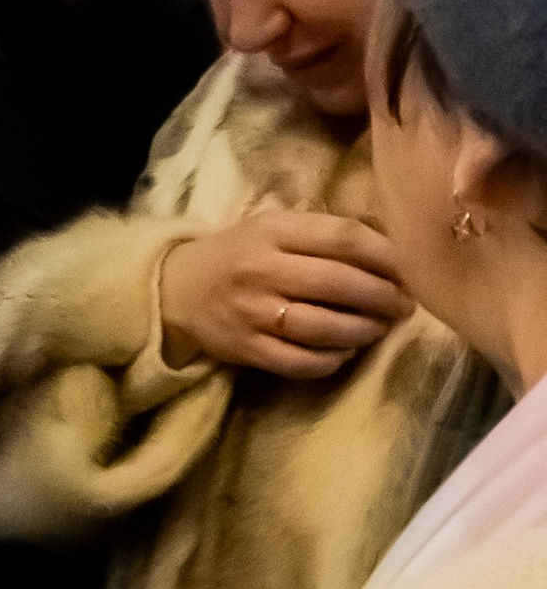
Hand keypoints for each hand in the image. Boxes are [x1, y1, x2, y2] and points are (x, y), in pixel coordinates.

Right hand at [156, 209, 409, 379]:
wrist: (177, 288)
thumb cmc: (239, 254)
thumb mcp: (273, 227)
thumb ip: (322, 235)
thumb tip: (391, 253)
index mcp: (272, 231)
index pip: (342, 238)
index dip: (386, 255)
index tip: (411, 268)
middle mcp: (262, 269)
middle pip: (339, 283)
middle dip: (383, 296)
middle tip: (405, 304)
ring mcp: (253, 313)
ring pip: (325, 327)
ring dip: (365, 330)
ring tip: (381, 328)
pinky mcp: (247, 349)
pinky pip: (302, 361)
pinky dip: (333, 359)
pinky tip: (346, 350)